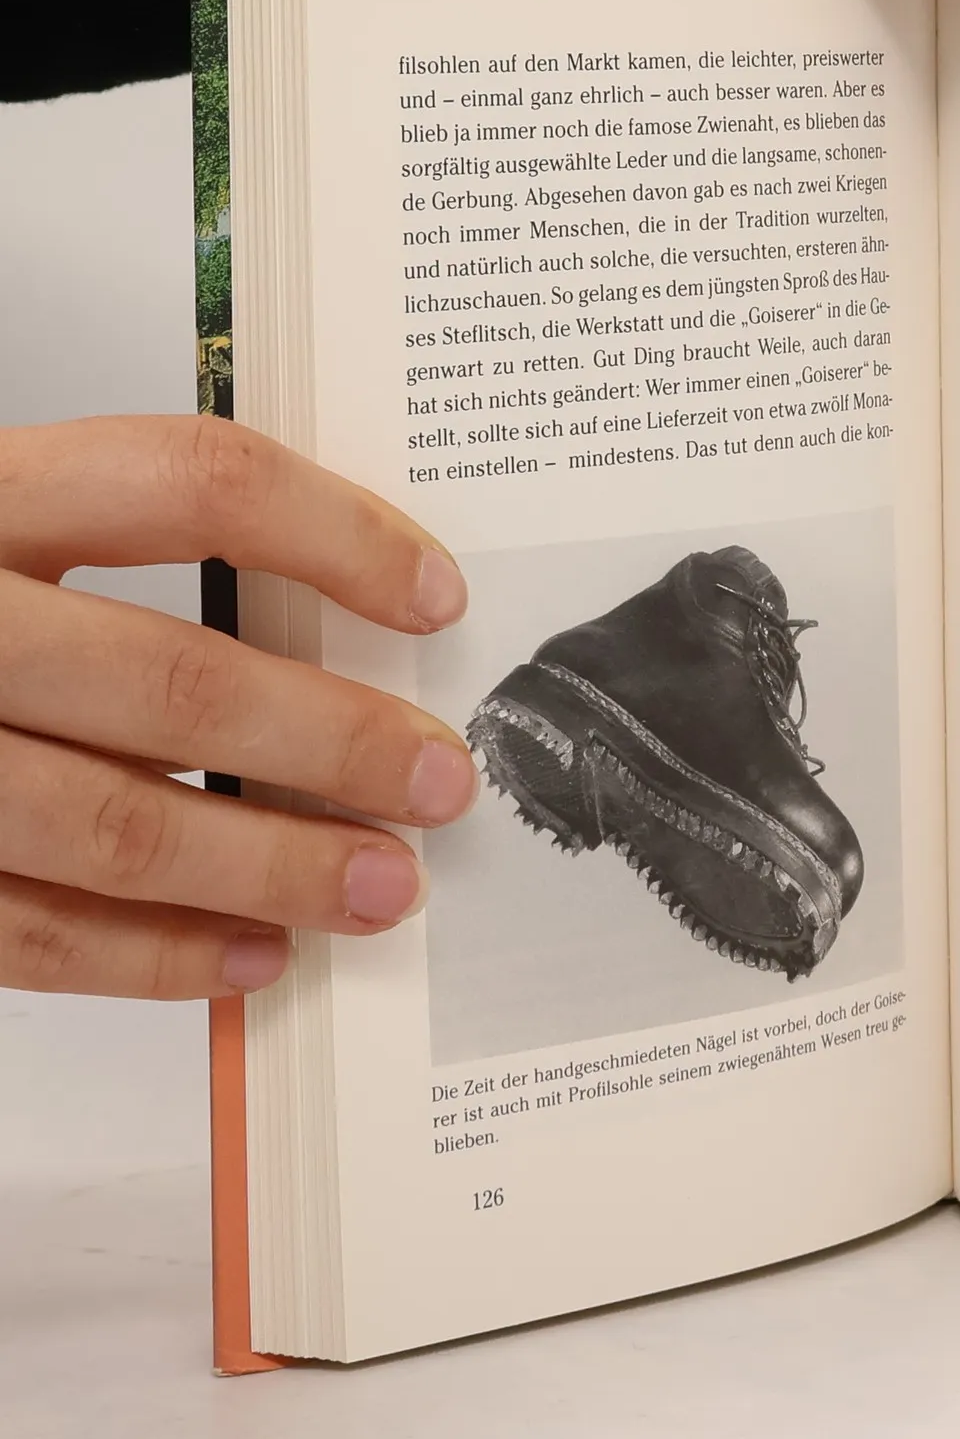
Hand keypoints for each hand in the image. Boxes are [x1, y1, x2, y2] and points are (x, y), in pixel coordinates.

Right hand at [0, 417, 475, 1000]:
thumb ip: (110, 548)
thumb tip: (328, 619)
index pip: (191, 480)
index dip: (337, 535)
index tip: (438, 596)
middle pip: (170, 675)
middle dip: (331, 740)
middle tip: (439, 780)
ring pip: (111, 820)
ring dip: (271, 866)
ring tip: (383, 889)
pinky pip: (25, 932)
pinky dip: (154, 956)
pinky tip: (252, 958)